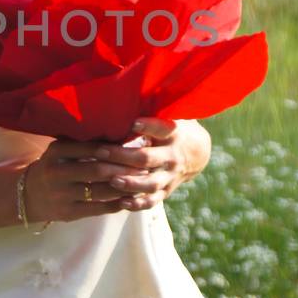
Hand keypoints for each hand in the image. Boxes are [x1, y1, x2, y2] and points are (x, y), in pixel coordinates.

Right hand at [19, 121, 209, 223]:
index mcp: (57, 151)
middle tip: (144, 165)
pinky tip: (130, 198)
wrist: (28, 195)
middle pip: (97, 170)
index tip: (135, 145)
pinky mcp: (69, 213)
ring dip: (124, 187)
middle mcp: (57, 173)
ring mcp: (62, 195)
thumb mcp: (61, 148)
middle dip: (123, 168)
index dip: (114, 148)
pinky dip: (116, 203)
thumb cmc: (54, 165)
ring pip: (100, 191)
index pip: (90, 148)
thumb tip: (118, 127)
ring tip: (142, 181)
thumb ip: (83, 140)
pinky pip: (98, 208)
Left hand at [88, 117, 211, 208]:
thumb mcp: (168, 114)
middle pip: (148, 158)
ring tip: (112, 181)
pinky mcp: (167, 190)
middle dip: (124, 156)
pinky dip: (138, 204)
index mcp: (173, 133)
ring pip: (151, 183)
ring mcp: (170, 175)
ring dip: (131, 183)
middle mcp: (172, 156)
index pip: (161, 128)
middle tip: (100, 152)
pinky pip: (153, 200)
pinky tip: (121, 203)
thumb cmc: (171, 127)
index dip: (148, 126)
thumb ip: (150, 108)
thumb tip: (122, 93)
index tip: (132, 124)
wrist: (197, 152)